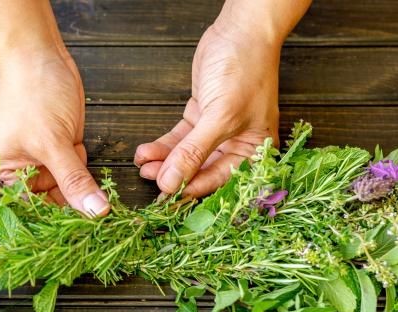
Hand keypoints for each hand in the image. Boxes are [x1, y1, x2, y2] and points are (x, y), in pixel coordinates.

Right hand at [0, 46, 109, 216]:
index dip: (54, 228)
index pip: (30, 214)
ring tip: (106, 213)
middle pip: (51, 208)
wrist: (41, 56)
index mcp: (6, 178)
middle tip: (101, 229)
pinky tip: (103, 191)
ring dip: (87, 199)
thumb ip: (74, 180)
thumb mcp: (52, 142)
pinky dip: (92, 182)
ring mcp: (46, 166)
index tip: (82, 241)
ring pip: (70, 195)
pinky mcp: (65, 155)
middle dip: (75, 215)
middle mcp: (24, 176)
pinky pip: (81, 178)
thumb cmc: (32, 94)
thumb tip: (96, 212)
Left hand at [134, 21, 280, 197]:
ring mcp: (217, 131)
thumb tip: (171, 183)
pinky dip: (163, 146)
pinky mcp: (201, 117)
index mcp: (254, 151)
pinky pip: (180, 139)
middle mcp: (236, 145)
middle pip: (201, 170)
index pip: (220, 180)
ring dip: (164, 161)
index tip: (167, 196)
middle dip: (174, 175)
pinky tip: (145, 152)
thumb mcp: (221, 116)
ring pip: (187, 155)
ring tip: (143, 166)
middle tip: (151, 179)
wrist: (240, 31)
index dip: (193, 188)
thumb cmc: (245, 70)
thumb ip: (194, 152)